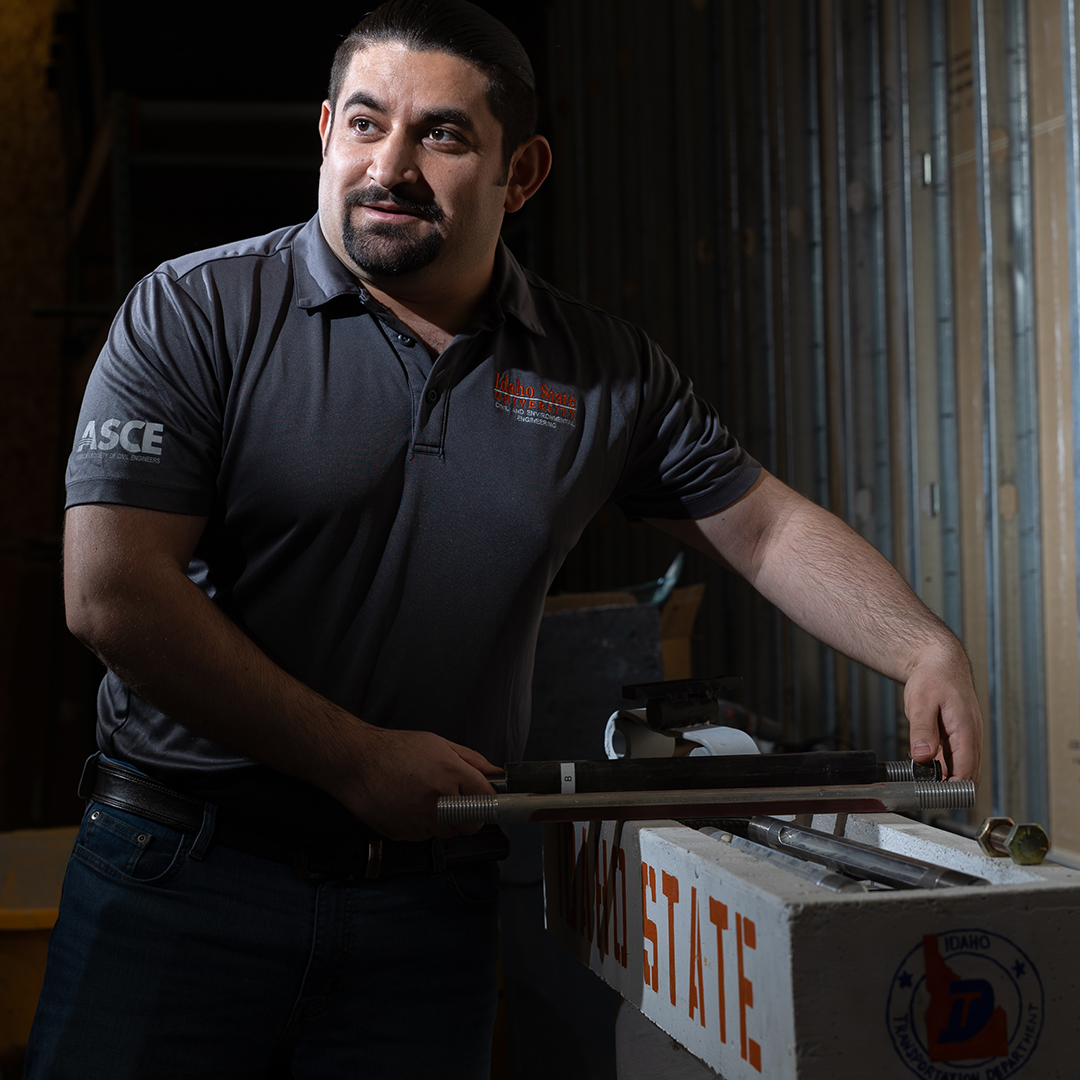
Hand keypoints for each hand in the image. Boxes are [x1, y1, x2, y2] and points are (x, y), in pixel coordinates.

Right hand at [329, 726, 498, 840]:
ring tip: (426, 799)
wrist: (356, 762)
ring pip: (447, 833)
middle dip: (469, 815)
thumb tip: (496, 774)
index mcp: (450, 772)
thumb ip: (472, 760)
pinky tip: (409, 806)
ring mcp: (420, 820)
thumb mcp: (439, 744)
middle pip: (471, 825)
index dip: (488, 799)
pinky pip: (424, 837)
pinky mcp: (404, 833)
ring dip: (444, 821)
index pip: (487, 799)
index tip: (484, 799)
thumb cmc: (396, 749)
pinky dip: (422, 826)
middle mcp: (438, 799)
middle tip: (456, 800)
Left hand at [903, 644, 982, 783]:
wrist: (939, 661)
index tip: (936, 797)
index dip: (954, 788)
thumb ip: (922, 730)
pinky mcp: (957, 736)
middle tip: (926, 795)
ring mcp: (965, 736)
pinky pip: (953, 758)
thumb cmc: (933, 677)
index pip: (967, 770)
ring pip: (961, 767)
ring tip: (922, 784)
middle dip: (951, 788)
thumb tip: (922, 756)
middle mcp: (970, 736)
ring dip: (946, 778)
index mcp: (966, 729)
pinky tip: (925, 769)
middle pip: (968, 773)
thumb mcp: (921, 702)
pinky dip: (942, 767)